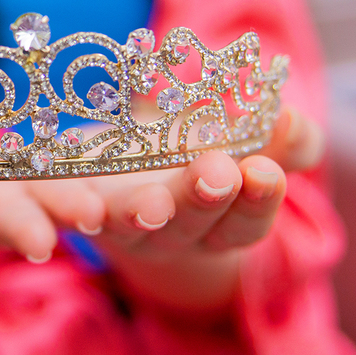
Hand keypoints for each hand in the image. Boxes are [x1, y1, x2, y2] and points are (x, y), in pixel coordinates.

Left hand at [25, 106, 325, 312]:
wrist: (128, 168)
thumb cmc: (203, 153)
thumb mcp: (249, 145)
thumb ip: (284, 141)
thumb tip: (292, 121)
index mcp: (219, 224)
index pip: (244, 223)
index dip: (257, 201)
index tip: (265, 172)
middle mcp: (169, 233)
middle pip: (186, 226)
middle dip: (201, 199)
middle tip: (216, 174)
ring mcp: (117, 223)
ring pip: (127, 225)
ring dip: (139, 213)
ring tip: (150, 204)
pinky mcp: (70, 203)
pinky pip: (63, 209)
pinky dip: (67, 207)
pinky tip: (77, 205)